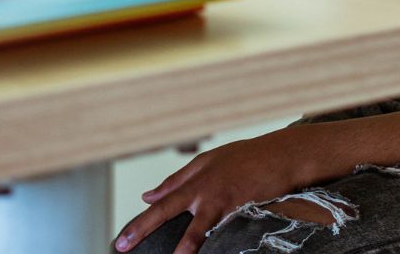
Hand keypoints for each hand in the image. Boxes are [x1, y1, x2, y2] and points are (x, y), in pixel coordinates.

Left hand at [114, 130, 317, 253]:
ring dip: (184, 246)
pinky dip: (215, 245)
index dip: (140, 220)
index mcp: (194, 178)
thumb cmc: (242, 158)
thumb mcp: (207, 161)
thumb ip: (177, 179)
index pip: (161, 201)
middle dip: (143, 227)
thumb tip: (147, 195)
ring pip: (198, 229)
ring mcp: (222, 202)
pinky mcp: (241, 211)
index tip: (121, 239)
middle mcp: (203, 190)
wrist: (278, 155)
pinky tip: (206, 253)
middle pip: (167, 209)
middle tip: (122, 245)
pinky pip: (224, 234)